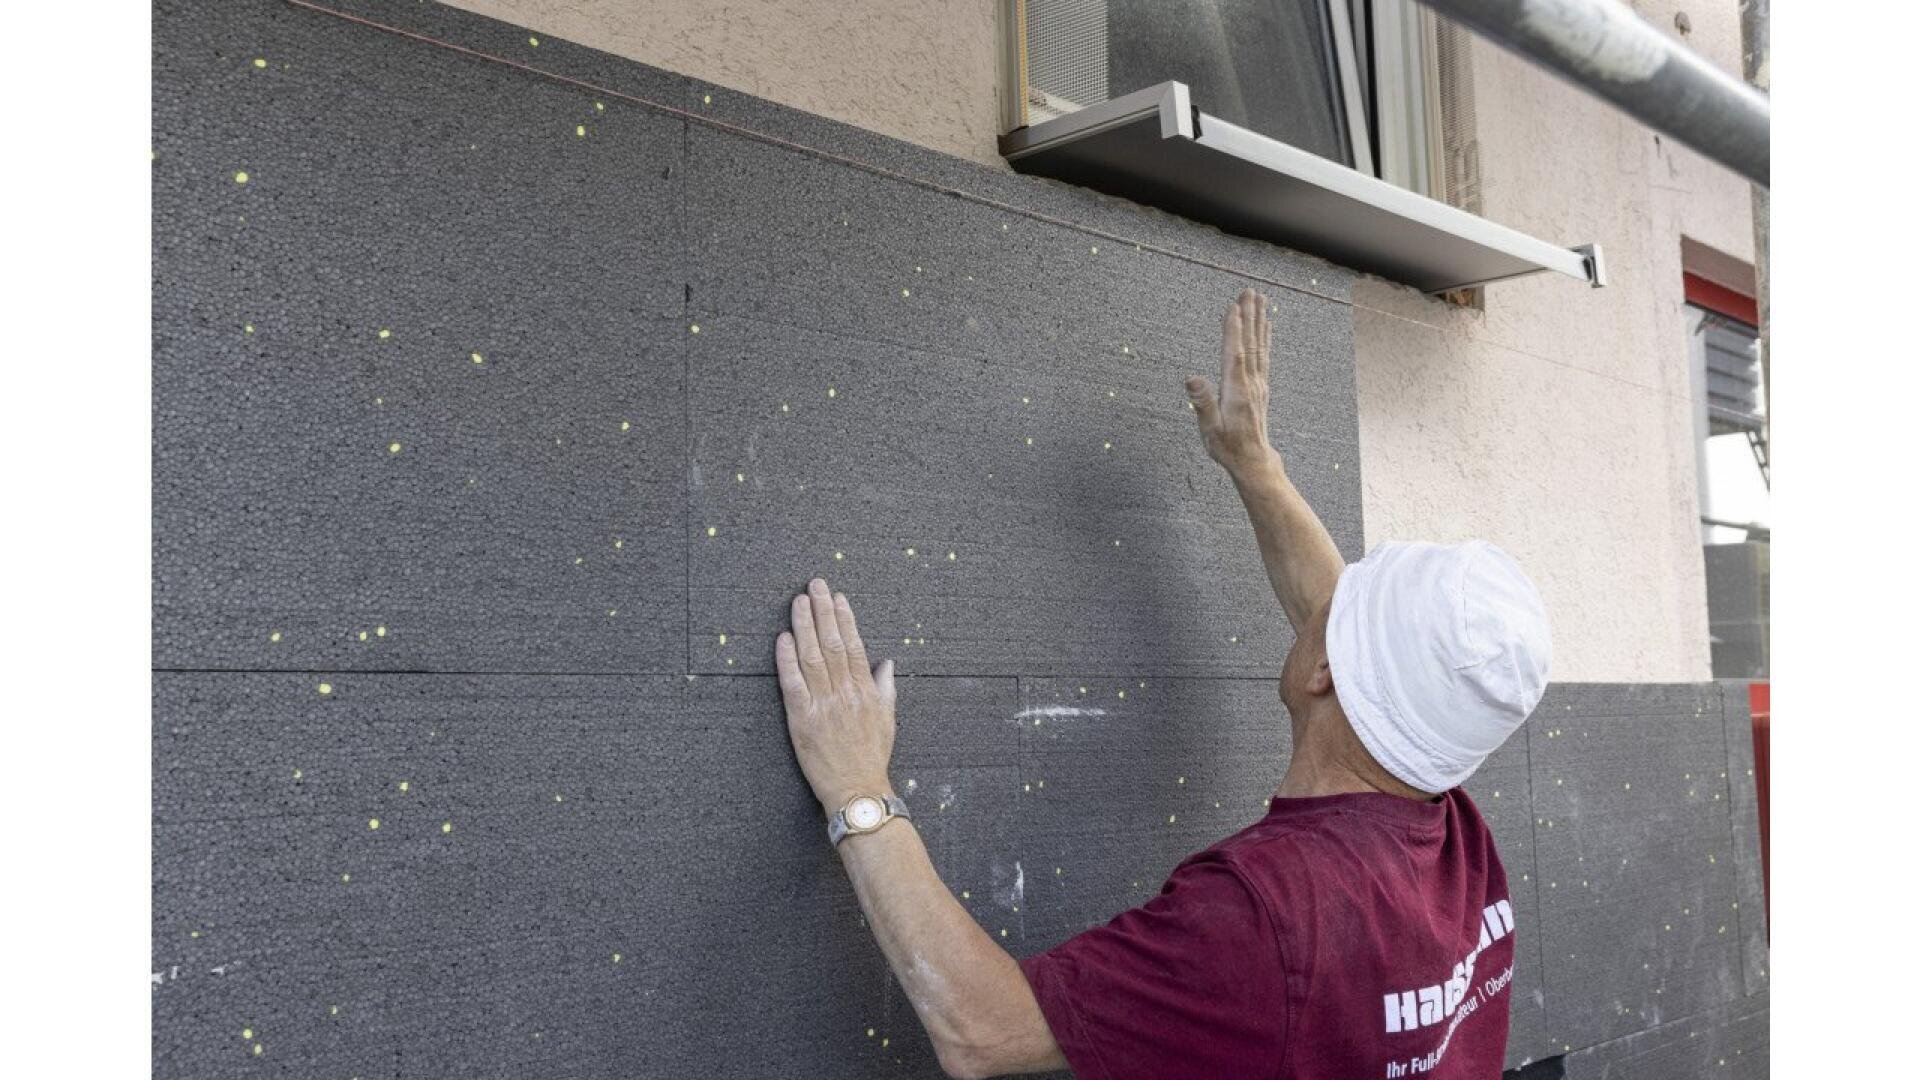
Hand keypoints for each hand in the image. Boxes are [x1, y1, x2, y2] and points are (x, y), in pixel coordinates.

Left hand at [776, 578, 897, 811]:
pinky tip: (783, 638)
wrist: (857, 790)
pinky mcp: (802, 720)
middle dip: (823, 611)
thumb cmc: (872, 757)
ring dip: (804, 625)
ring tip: (799, 601)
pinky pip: (793, 684)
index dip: (844, 618)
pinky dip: (787, 660)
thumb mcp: (888, 720)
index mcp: (866, 690)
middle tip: (815, 585)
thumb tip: (886, 663)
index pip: (854, 645)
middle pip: (832, 643)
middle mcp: (845, 692)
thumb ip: (885, 688)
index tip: (837, 597)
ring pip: (812, 657)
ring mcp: (823, 705)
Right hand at [1188, 288, 1281, 477]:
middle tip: (1249, 291)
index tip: (1233, 307)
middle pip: (1250, 343)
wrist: (1252, 460)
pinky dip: (1265, 337)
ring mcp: (1258, 383)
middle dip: (1249, 316)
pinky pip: (1264, 355)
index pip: (1234, 354)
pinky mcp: (1261, 386)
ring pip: (1259, 346)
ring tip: (1260, 299)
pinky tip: (1267, 325)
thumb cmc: (1227, 446)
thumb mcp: (1210, 429)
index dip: (1233, 330)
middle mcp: (1250, 383)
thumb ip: (1202, 403)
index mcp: (1236, 390)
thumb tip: (1192, 378)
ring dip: (1259, 321)